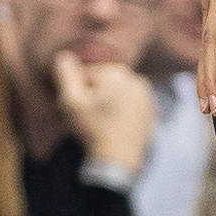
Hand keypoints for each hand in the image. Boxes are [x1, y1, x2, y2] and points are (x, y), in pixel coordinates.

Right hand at [54, 52, 161, 174]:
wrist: (118, 159)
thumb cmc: (93, 129)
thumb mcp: (71, 101)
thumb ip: (65, 74)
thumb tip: (64, 56)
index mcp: (118, 73)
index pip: (87, 73)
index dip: (76, 91)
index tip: (79, 108)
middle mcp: (137, 79)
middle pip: (103, 83)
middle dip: (92, 96)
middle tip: (88, 117)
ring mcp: (147, 96)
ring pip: (115, 94)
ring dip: (104, 104)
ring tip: (99, 123)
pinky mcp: (151, 112)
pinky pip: (127, 106)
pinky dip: (118, 113)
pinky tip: (111, 127)